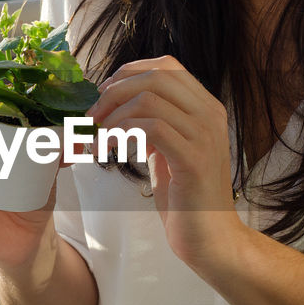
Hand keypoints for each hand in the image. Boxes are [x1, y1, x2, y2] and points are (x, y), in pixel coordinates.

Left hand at [87, 56, 242, 271]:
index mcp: (206, 108)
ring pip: (150, 99)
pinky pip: (151, 127)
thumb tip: (122, 108)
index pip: (167, 66)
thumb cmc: (187, 198)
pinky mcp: (193, 159)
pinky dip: (120, 133)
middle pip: (156, 76)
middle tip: (92, 115)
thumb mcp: (171, 151)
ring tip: (96, 136)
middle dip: (116, 90)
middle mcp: (210, 115)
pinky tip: (106, 149)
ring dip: (113, 114)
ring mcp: (204, 135)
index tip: (104, 93)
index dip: (130, 72)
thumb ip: (157, 125)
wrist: (210, 238)